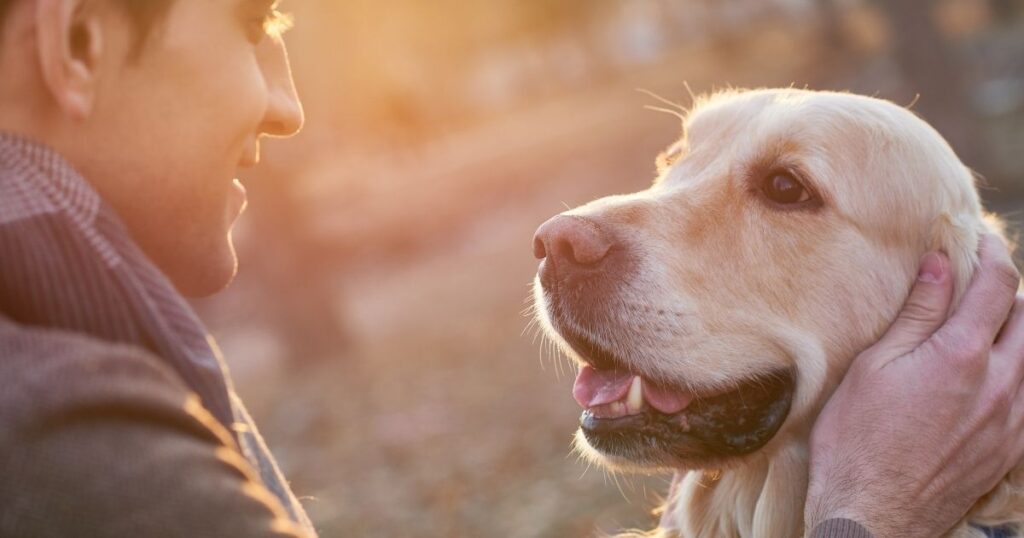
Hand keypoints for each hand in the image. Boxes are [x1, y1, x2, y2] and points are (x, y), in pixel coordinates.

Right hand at [805, 233, 1022, 537]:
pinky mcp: (1011, 448)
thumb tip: (940, 266)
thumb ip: (916, 315)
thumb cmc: (858, 440)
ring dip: (1017, 330)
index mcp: (961, 356)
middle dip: (1009, 289)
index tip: (979, 237)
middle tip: (981, 277)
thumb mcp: (874, 367)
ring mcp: (1012, 419)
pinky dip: (1018, 371)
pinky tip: (994, 373)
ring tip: (987, 323)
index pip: (998, 285)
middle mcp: (1000, 384)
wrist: (874, 513)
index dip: (991, 251)